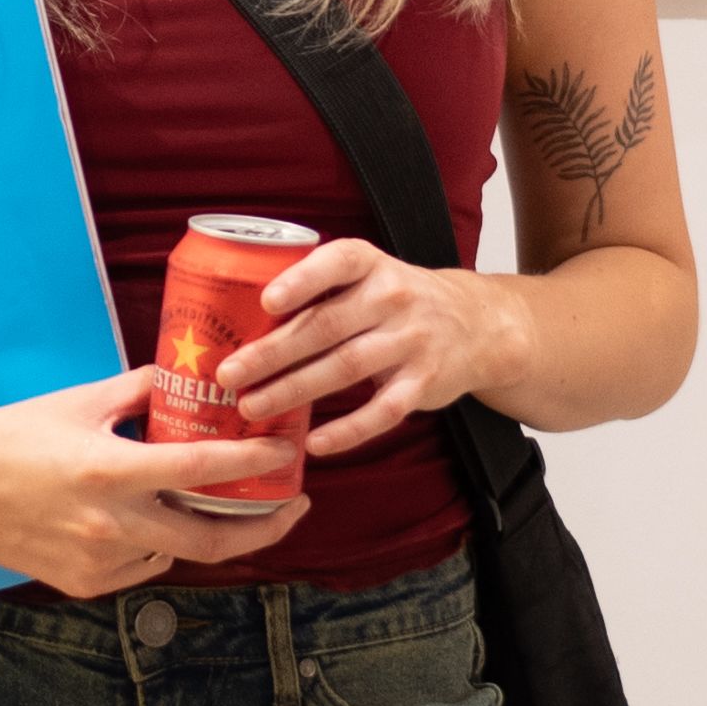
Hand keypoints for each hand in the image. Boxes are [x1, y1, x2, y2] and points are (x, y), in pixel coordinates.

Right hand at [0, 367, 302, 595]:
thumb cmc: (10, 438)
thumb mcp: (79, 401)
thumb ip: (140, 390)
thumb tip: (190, 375)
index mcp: (110, 471)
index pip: (203, 470)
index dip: (254, 463)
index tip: (286, 452)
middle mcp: (110, 524)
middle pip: (212, 538)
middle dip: (263, 526)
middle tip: (292, 506)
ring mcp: (98, 561)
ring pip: (177, 551)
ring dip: (199, 528)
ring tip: (211, 500)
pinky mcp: (85, 583)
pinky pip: (141, 564)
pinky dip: (155, 542)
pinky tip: (143, 517)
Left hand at [209, 240, 522, 461]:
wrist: (476, 324)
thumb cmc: (398, 301)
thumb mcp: (369, 276)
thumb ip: (320, 291)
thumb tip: (240, 319)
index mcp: (371, 265)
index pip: (337, 262)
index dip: (302, 280)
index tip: (266, 300)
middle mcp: (393, 298)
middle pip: (326, 325)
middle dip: (273, 352)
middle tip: (229, 374)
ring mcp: (412, 341)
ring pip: (346, 367)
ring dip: (295, 390)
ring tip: (252, 407)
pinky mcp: (424, 383)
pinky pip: (382, 411)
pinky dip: (348, 430)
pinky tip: (314, 443)